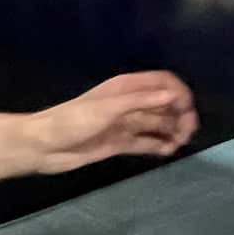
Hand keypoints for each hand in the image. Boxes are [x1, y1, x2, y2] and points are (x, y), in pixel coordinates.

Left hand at [31, 73, 198, 175]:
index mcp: (126, 87)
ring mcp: (125, 124)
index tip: (188, 111)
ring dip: (172, 131)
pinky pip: (147, 142)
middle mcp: (129, 103)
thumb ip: (140, 101)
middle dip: (180, 115)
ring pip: (158, 123)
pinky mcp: (120, 143)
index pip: (162, 82)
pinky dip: (159, 146)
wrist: (45, 146)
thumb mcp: (108, 108)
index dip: (179, 93)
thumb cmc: (73, 121)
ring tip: (180, 144)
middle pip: (164, 103)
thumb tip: (174, 95)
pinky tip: (168, 152)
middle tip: (187, 133)